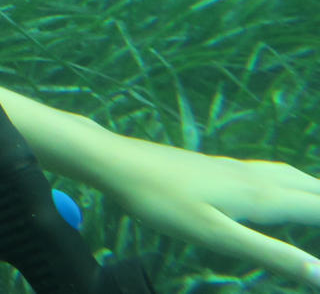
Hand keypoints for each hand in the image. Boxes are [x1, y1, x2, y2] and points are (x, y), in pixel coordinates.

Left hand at [100, 135, 319, 287]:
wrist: (118, 163)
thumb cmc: (162, 202)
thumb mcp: (217, 236)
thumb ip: (270, 254)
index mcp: (262, 196)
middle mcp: (255, 177)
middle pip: (312, 188)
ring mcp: (235, 169)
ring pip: (291, 176)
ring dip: (315, 188)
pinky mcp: (217, 168)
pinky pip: (270, 173)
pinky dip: (292, 181)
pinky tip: (275, 184)